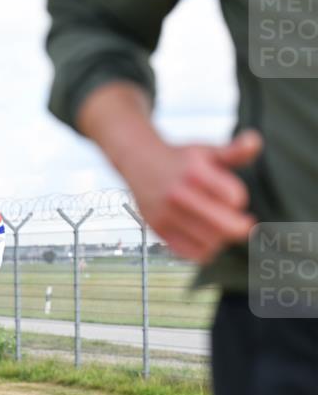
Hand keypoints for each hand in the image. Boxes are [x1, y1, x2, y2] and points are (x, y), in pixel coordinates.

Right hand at [124, 130, 260, 263]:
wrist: (140, 163)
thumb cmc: (180, 159)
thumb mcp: (206, 151)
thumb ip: (234, 151)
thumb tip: (254, 141)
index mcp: (194, 173)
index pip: (233, 197)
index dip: (239, 198)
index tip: (234, 196)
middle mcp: (177, 195)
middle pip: (224, 225)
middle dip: (241, 226)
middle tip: (246, 224)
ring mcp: (166, 215)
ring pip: (210, 241)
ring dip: (223, 238)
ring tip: (222, 229)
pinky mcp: (158, 229)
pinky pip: (190, 252)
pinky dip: (205, 251)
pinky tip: (208, 240)